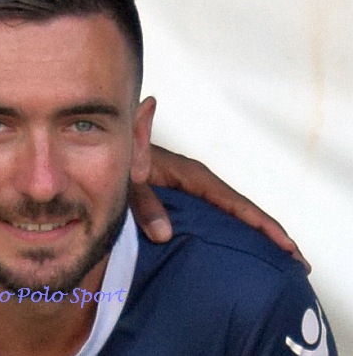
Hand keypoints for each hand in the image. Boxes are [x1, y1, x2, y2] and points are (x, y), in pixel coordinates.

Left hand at [130, 145, 309, 271]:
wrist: (111, 146)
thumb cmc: (121, 158)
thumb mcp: (130, 181)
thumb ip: (145, 203)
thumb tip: (165, 235)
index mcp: (193, 175)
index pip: (235, 203)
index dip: (262, 225)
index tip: (287, 246)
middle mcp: (199, 182)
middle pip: (243, 210)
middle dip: (271, 234)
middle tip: (298, 263)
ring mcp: (194, 190)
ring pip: (232, 214)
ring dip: (256, 235)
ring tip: (280, 262)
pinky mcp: (185, 197)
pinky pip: (217, 216)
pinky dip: (235, 231)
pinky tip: (240, 250)